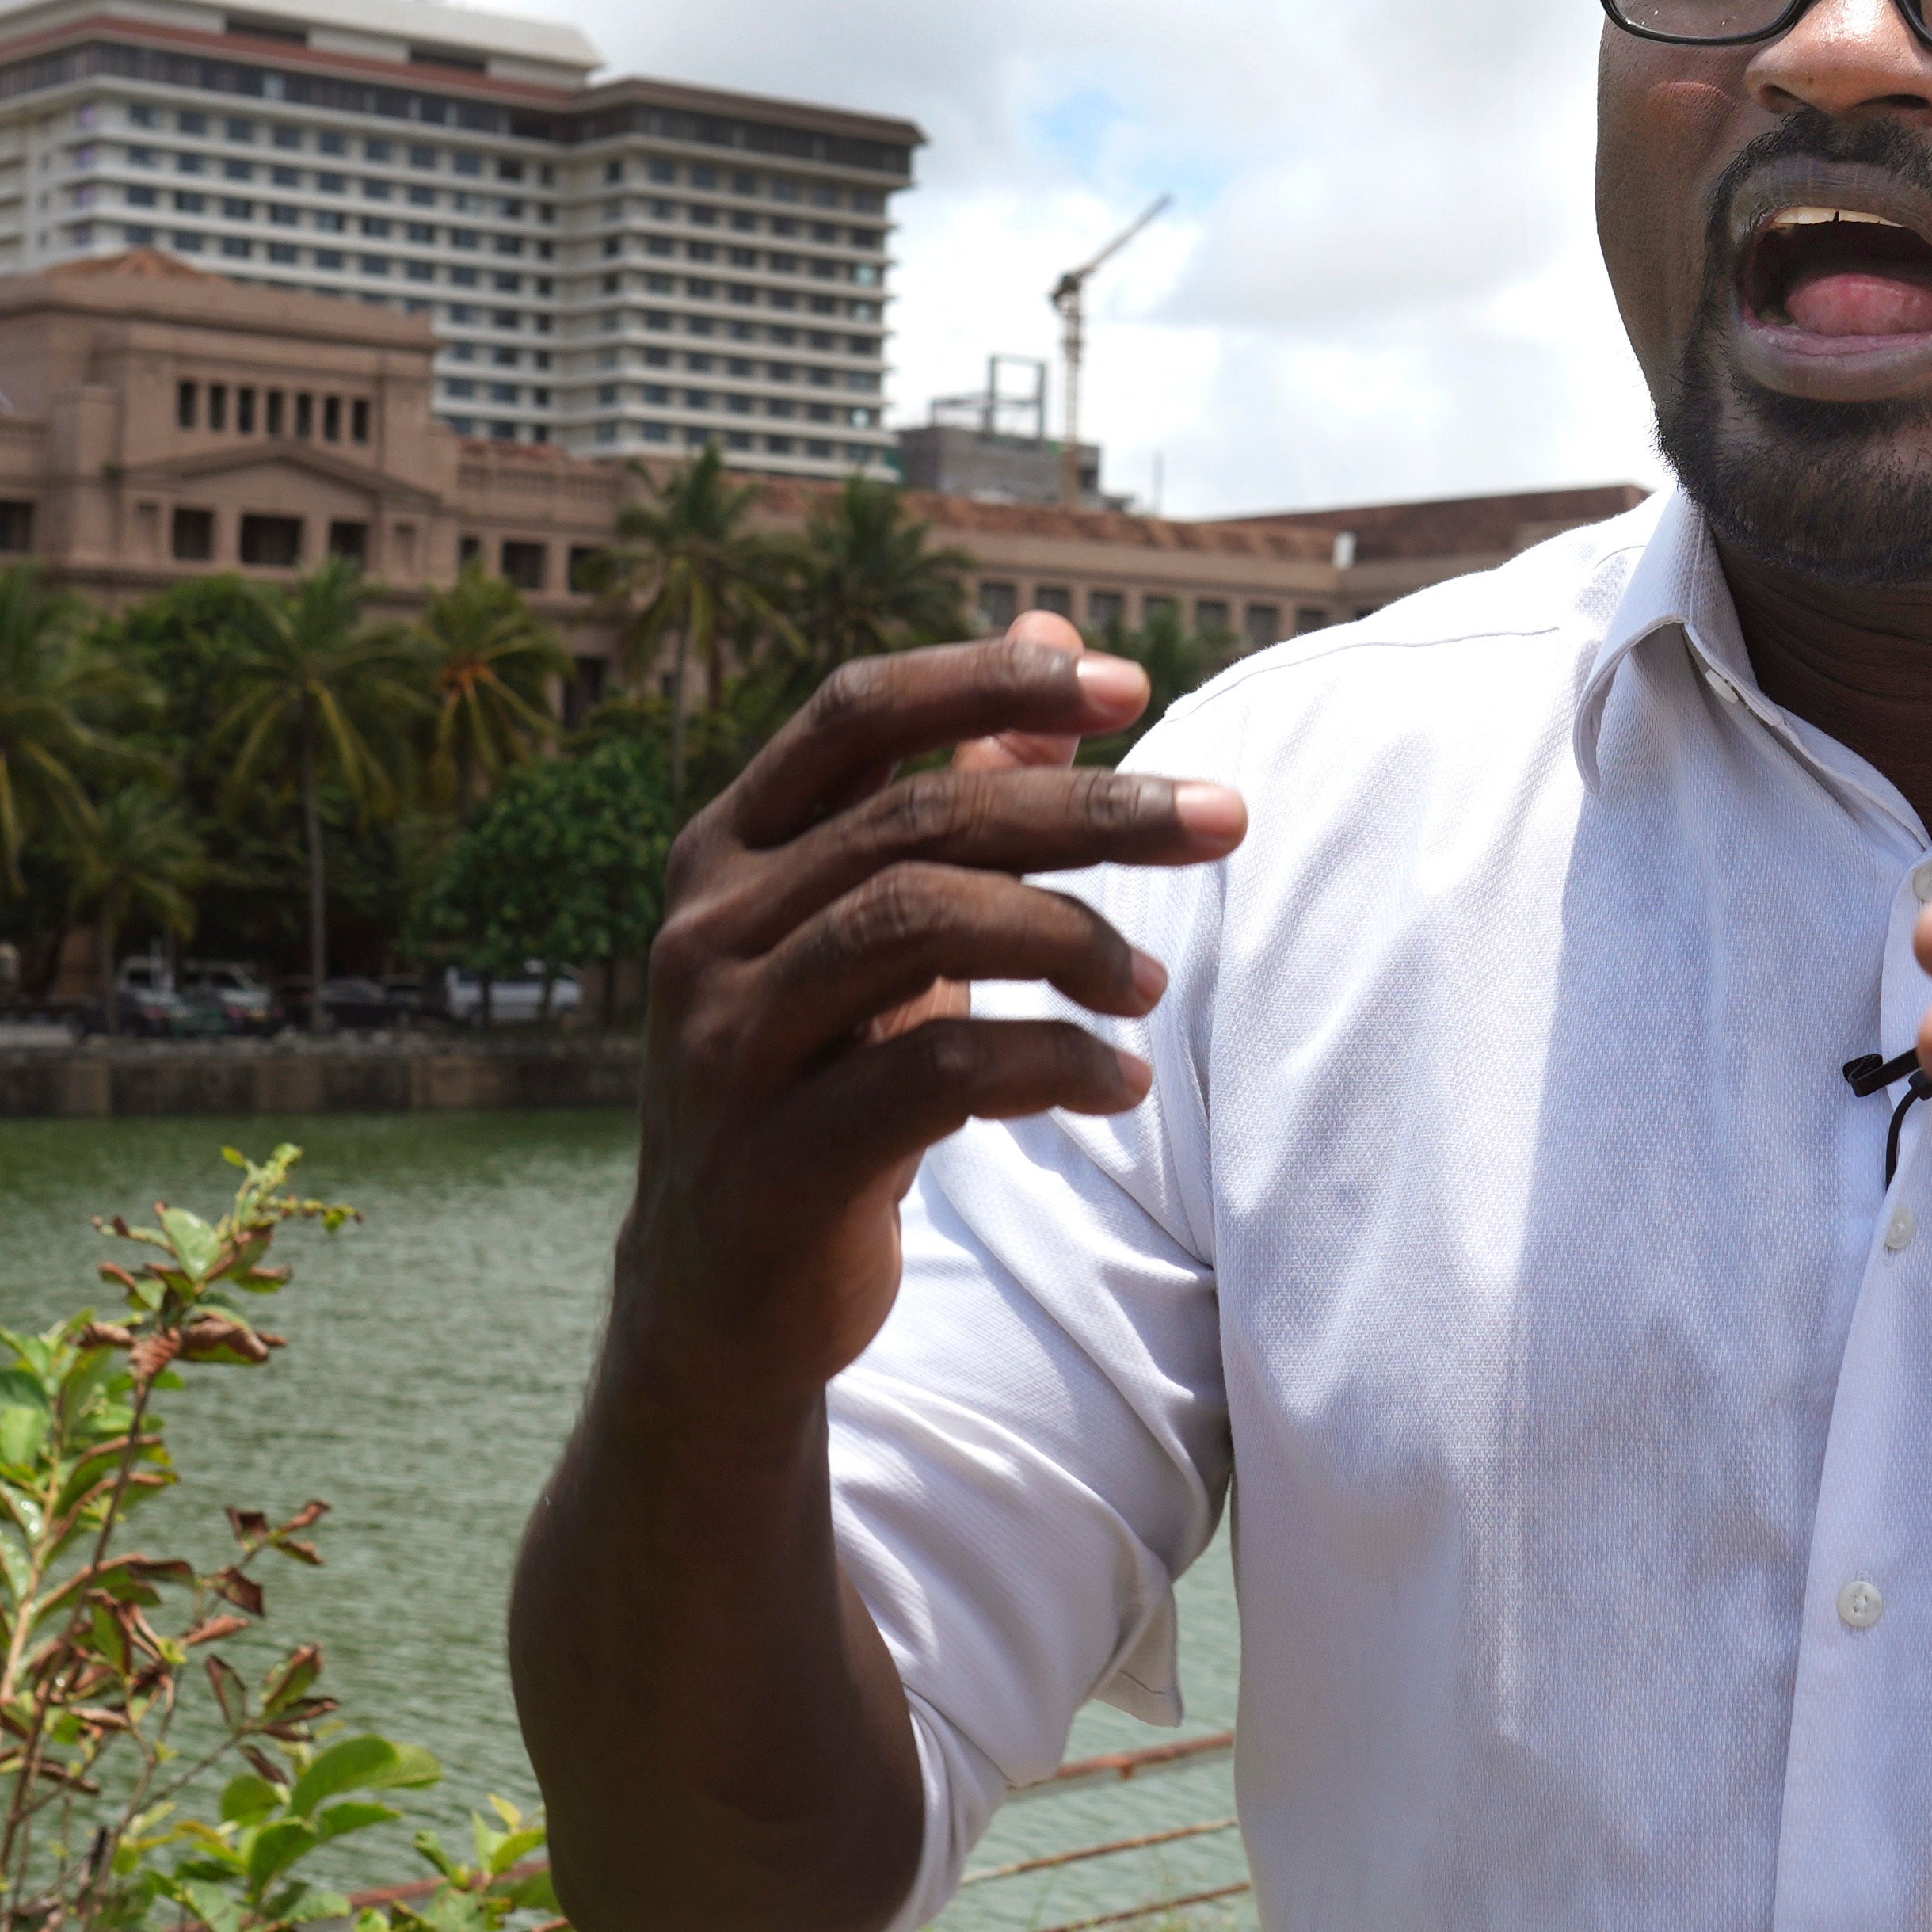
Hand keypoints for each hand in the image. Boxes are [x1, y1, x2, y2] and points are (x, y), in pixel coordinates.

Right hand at [606, 615, 1244, 1416]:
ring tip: (1152, 990)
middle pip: (917, 818)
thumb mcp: (882, 931)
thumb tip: (1050, 631)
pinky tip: (1117, 1083)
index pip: (854, 712)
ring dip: (1071, 939)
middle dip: (1089, 810)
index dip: (987, 681)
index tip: (1130, 686)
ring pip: (916, 923)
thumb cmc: (823, 1082)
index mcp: (726, 852)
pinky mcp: (776, 1158)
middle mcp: (709, 930)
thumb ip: (957, 788)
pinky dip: (1050, 1064)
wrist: (723, 1300)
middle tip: (1222, 821)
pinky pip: (936, 1070)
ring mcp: (729, 1044)